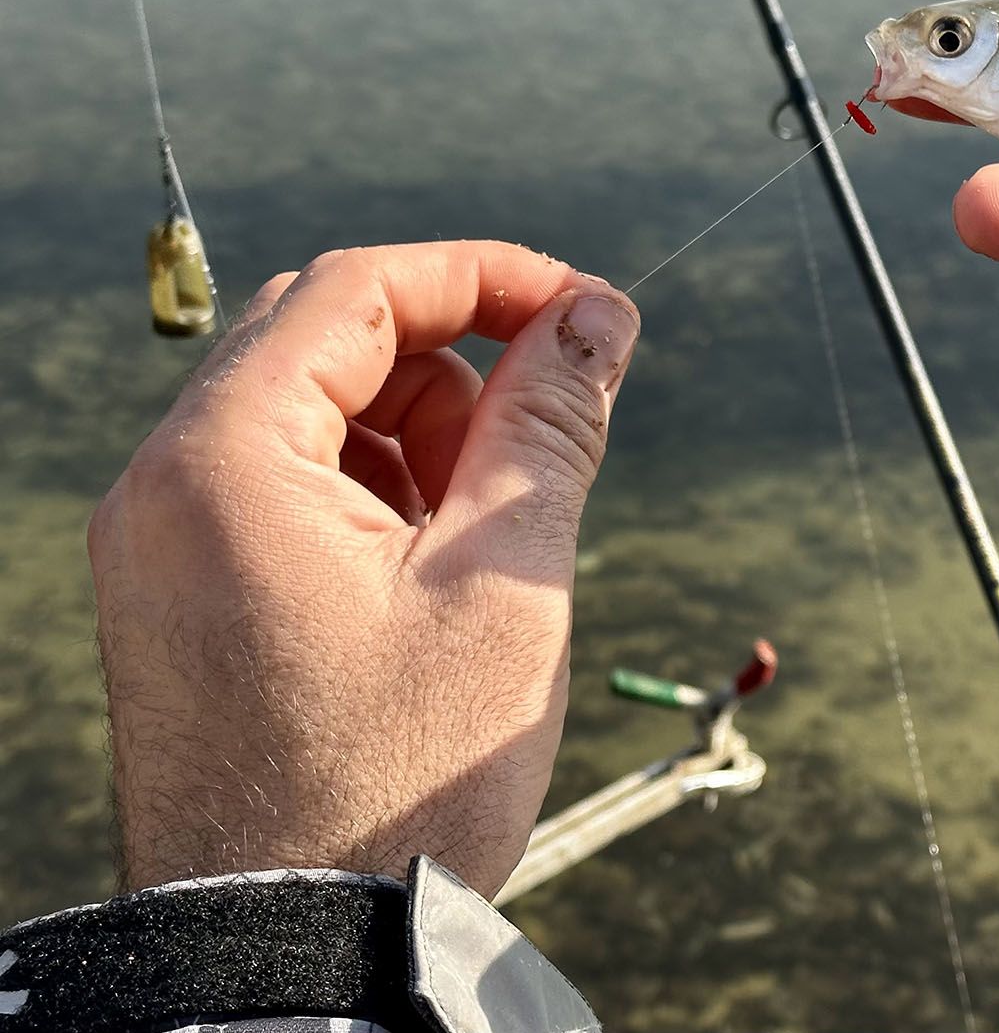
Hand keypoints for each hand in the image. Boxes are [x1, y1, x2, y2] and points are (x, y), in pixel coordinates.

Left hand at [87, 241, 639, 893]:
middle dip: (457, 368)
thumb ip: (550, 422)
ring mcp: (160, 543)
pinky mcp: (179, 593)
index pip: (359, 290)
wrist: (289, 961)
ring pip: (310, 412)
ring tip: (486, 541)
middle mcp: (163, 485)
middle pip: (328, 340)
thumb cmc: (396, 780)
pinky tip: (434, 575)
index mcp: (222, 461)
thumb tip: (598, 315)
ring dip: (419, 437)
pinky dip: (374, 495)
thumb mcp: (503, 580)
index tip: (587, 310)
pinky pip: (282, 486)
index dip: (488, 277)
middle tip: (546, 439)